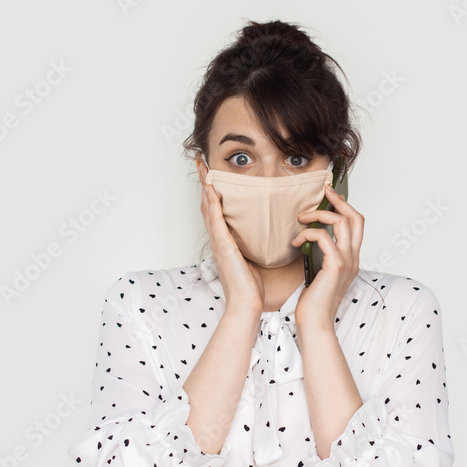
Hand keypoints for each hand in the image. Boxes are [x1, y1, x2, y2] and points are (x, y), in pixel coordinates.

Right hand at [199, 169, 263, 314]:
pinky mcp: (223, 246)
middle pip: (206, 204)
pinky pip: (215, 219)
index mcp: (223, 242)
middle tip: (202, 163)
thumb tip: (264, 232)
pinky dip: (212, 202)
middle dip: (204, 183)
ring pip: (207, 207)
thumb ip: (253, 244)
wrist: (246, 303)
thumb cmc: (250, 286)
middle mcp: (217, 239)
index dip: (211, 192)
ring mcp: (218, 242)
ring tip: (203, 168)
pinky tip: (211, 188)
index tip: (211, 174)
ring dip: (205, 186)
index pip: (215, 210)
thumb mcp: (252, 259)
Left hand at [291, 184, 363, 330]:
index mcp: (351, 258)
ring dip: (319, 214)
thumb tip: (309, 238)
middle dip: (339, 200)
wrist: (315, 323)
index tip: (329, 196)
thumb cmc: (312, 302)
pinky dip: (308, 234)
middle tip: (323, 191)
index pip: (357, 224)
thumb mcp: (319, 272)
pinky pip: (324, 237)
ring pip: (342, 222)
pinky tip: (296, 241)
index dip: (345, 207)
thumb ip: (320, 256)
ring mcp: (347, 261)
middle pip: (356, 217)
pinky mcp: (336, 266)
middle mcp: (354, 257)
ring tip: (301, 217)